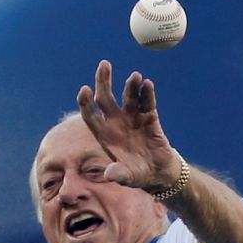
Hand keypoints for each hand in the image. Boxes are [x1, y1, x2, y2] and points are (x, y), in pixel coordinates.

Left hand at [76, 59, 181, 192]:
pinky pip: (147, 102)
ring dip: (130, 85)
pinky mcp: (149, 117)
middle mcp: (116, 121)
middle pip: (105, 97)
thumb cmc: (136, 174)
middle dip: (103, 81)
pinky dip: (147, 93)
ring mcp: (132, 117)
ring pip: (128, 96)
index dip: (86, 102)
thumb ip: (118, 174)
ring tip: (135, 76)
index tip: (85, 90)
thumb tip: (110, 174)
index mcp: (104, 134)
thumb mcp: (127, 177)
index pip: (91, 115)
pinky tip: (147, 84)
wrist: (157, 172)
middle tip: (104, 65)